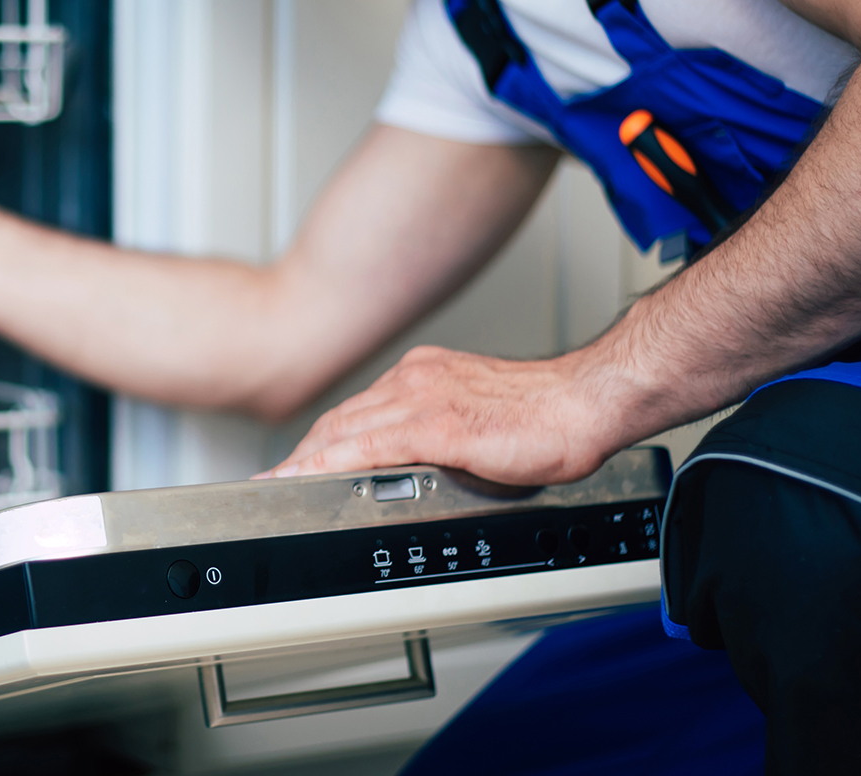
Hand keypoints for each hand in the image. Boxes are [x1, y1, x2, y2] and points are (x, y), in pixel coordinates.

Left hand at [256, 345, 642, 486]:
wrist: (584, 404)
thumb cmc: (546, 415)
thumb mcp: (475, 416)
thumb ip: (440, 431)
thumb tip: (419, 462)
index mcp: (423, 375)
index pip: (357, 410)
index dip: (321, 439)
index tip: (298, 461)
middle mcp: (415, 379)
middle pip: (341, 420)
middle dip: (304, 454)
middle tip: (276, 481)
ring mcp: (423, 399)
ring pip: (346, 431)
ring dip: (307, 461)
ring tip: (280, 486)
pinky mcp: (438, 425)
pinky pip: (371, 447)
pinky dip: (334, 464)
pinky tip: (312, 479)